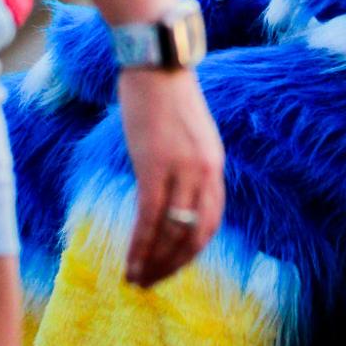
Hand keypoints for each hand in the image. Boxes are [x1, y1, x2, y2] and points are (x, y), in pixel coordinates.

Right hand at [117, 68, 225, 286]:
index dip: (191, 250)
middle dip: (174, 265)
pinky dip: (140, 246)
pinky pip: (150, 218)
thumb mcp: (188, 134)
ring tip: (137, 280)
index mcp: (214, 165)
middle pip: (195, 234)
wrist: (157, 63)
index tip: (172, 266)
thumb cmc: (166, 95)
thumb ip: (186, 164)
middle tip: (152, 282)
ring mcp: (182, 170)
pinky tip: (130, 263)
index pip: (210, 221)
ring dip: (154, 262)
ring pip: (172, 232)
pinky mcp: (155, 167)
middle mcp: (205, 171)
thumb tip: (171, 194)